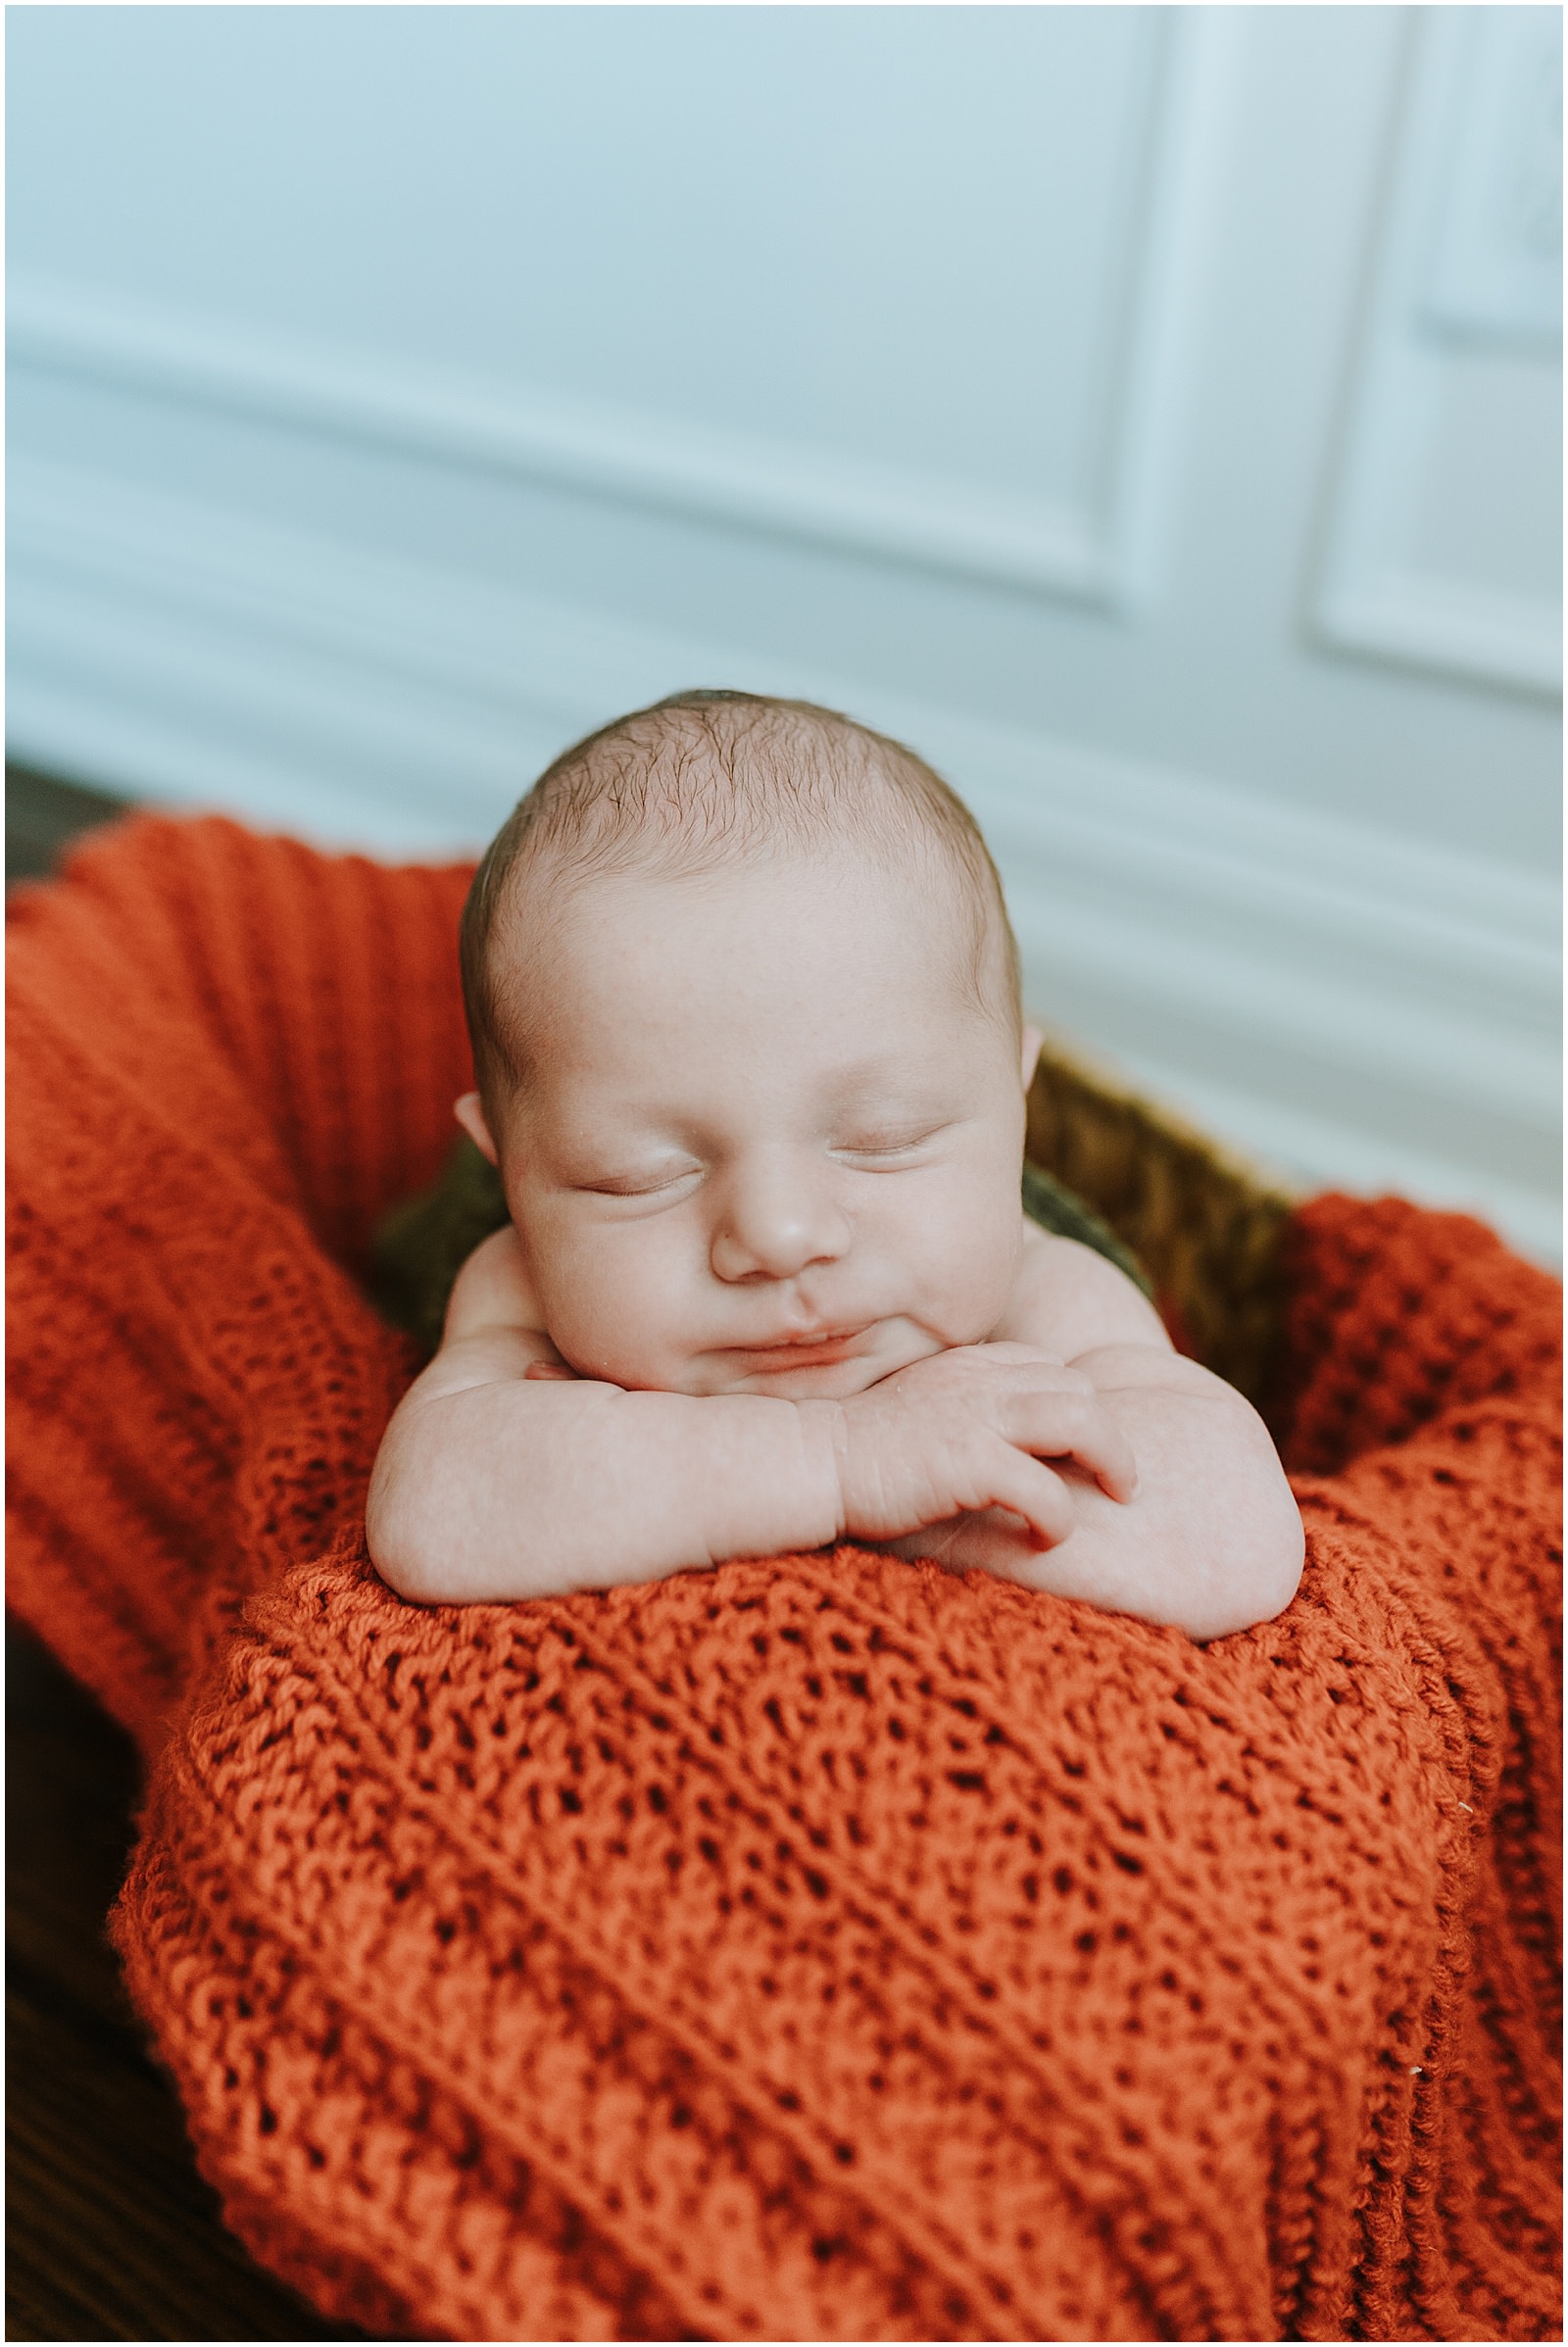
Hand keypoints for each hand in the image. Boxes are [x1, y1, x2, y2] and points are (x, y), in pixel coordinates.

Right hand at [831, 1342, 1137, 1548]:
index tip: (1081, 1450)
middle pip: (1080, 1388)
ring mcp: (978, 1417)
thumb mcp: (922, 1408)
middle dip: (1112, 1435)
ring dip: (1112, 1461)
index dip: (1078, 1405)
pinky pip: (1046, 1490)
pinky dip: (1059, 1519)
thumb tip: (1002, 1443)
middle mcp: (982, 1380)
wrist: (809, 1462)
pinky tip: (1047, 1539)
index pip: (1050, 1367)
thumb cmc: (860, 1450)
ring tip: (1115, 1498)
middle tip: (1122, 1482)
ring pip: (1083, 1421)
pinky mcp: (969, 1463)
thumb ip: (964, 1408)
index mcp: (970, 1365)